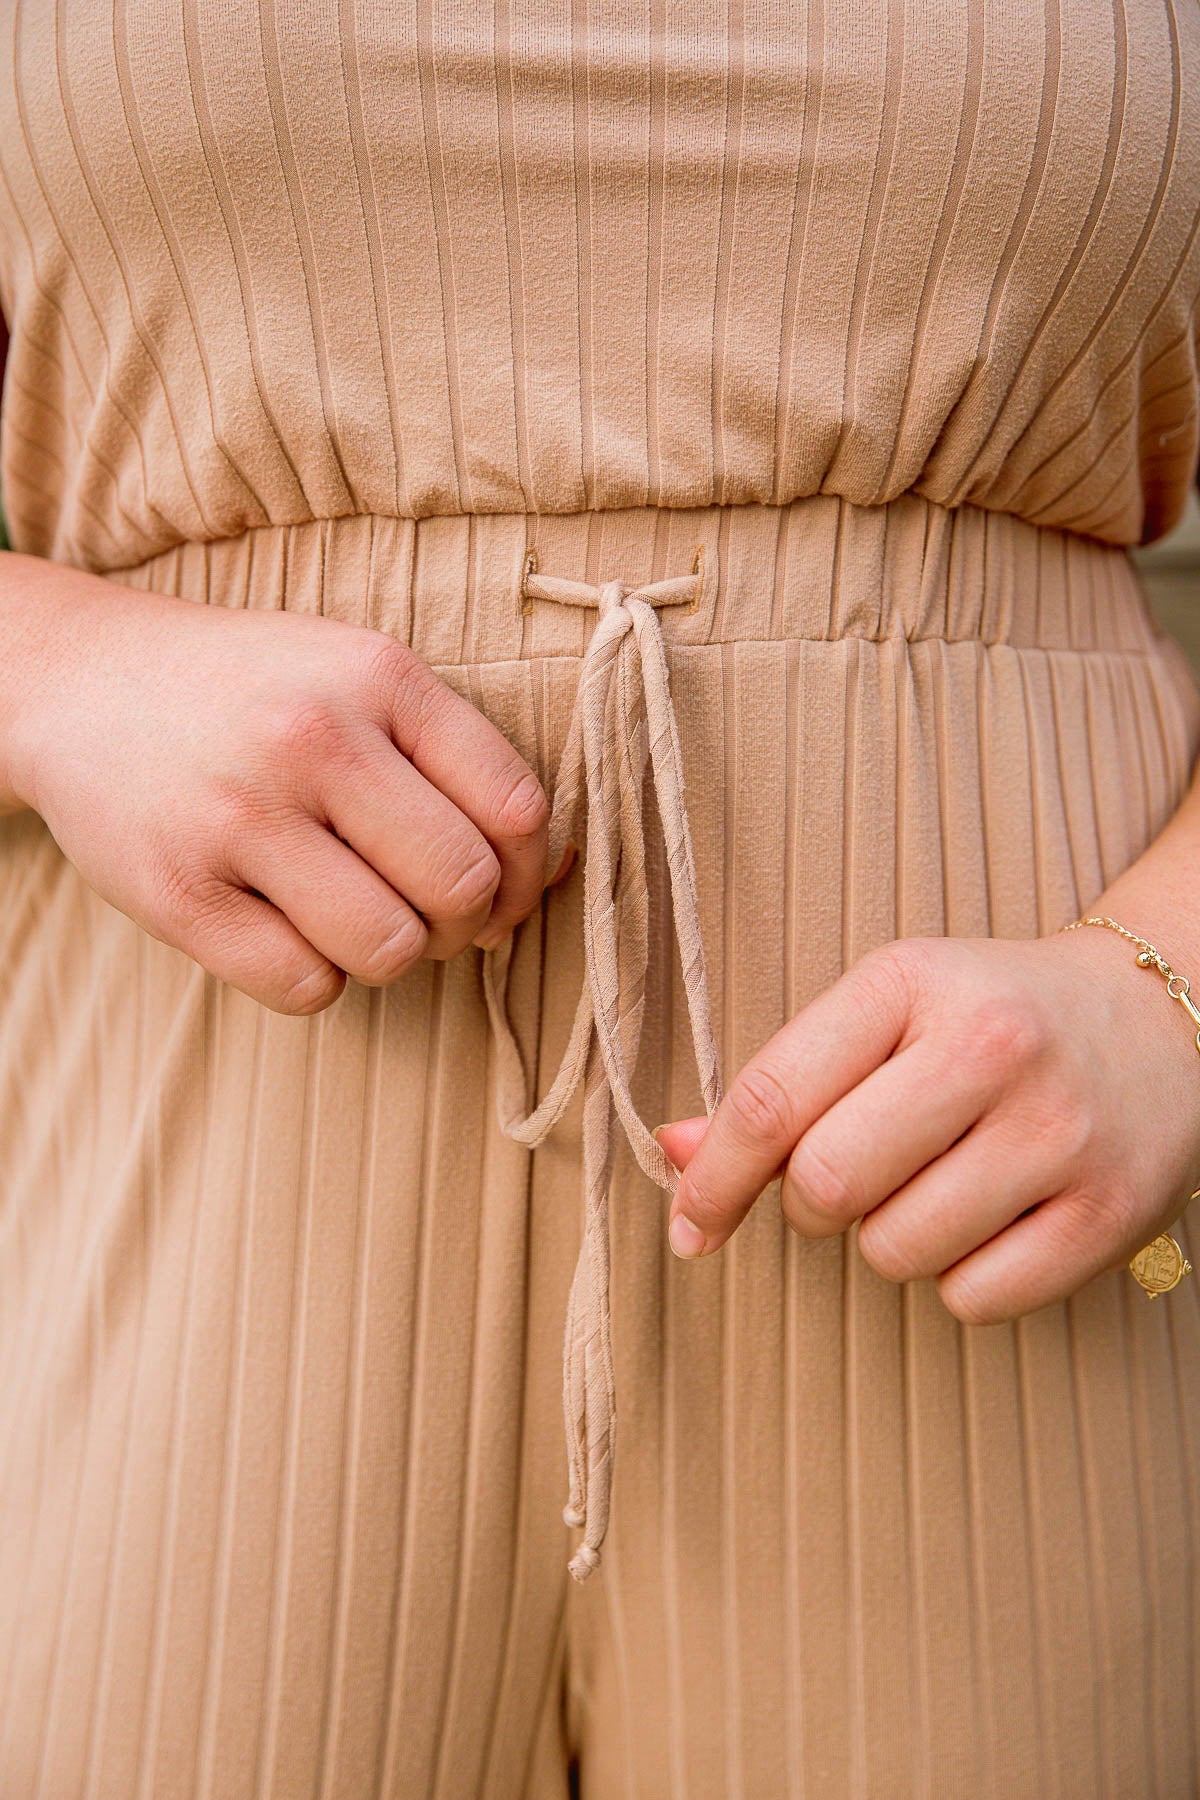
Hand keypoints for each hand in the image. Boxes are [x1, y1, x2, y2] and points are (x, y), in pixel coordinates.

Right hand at [1, 552, 563, 1013]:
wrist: (83, 682)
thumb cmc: (254, 695)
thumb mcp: (358, 676)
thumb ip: (453, 758)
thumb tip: (550, 876)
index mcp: (380, 676)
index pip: (517, 808)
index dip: (525, 876)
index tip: (497, 891)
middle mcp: (314, 738)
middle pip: (462, 888)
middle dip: (462, 924)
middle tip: (424, 911)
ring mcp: (241, 816)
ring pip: (391, 950)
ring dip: (389, 955)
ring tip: (352, 915)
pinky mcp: (181, 892)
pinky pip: (308, 989)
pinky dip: (316, 979)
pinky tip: (287, 929)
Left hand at [655, 928, 1199, 1322]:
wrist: (1157, 1019)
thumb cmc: (987, 1019)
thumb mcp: (883, 1013)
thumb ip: (778, 1084)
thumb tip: (670, 1153)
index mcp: (910, 982)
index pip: (772, 1098)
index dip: (711, 1179)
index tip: (689, 1225)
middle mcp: (989, 1047)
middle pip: (826, 1185)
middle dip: (809, 1204)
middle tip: (845, 1181)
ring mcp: (1056, 1132)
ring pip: (894, 1252)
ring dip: (887, 1242)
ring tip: (932, 1186)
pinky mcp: (1108, 1211)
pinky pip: (973, 1301)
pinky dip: (957, 1281)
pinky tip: (987, 1221)